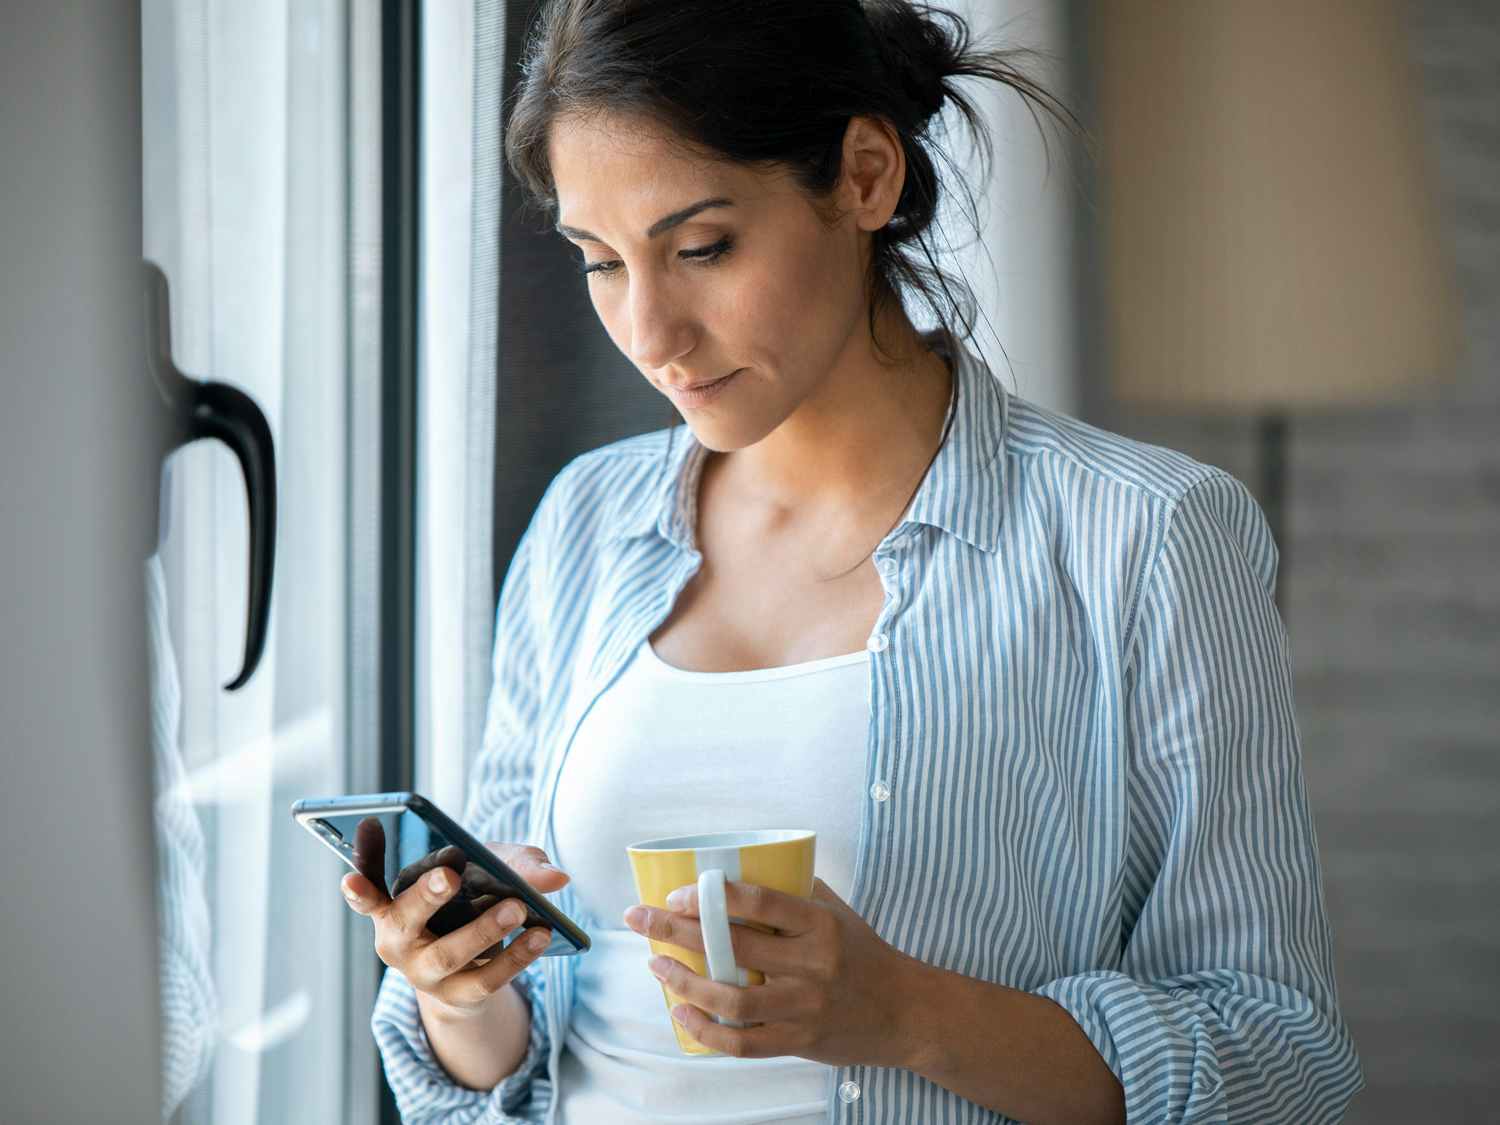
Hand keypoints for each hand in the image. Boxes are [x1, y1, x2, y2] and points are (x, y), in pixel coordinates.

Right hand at [340, 818, 568, 1016]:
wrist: (471, 965)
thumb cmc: (471, 899)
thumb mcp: (488, 871)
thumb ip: (516, 864)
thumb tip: (554, 877)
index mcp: (393, 903)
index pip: (368, 891)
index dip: (361, 876)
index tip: (365, 839)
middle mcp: (397, 940)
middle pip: (405, 919)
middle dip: (427, 895)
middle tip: (452, 874)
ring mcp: (423, 973)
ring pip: (448, 953)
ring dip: (484, 929)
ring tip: (518, 908)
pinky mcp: (456, 996)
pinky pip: (485, 980)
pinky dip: (516, 957)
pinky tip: (541, 936)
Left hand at [624, 877, 918, 1066]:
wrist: (906, 1011)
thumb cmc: (863, 952)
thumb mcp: (836, 911)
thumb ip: (793, 890)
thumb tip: (735, 865)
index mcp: (819, 923)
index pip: (756, 901)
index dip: (709, 896)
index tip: (674, 893)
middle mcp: (812, 964)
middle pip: (732, 946)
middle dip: (675, 930)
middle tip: (639, 918)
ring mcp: (805, 1007)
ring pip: (731, 999)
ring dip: (683, 983)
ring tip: (655, 966)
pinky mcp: (799, 1042)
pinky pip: (742, 1043)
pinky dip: (704, 1030)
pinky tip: (680, 1012)